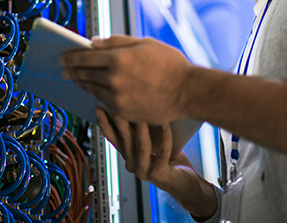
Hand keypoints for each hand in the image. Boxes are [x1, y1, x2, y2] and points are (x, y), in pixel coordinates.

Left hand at [59, 35, 193, 123]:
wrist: (188, 92)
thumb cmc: (170, 64)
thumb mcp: (144, 44)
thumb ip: (116, 42)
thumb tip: (93, 42)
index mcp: (118, 58)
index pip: (84, 57)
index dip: (70, 56)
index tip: (62, 57)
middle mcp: (114, 79)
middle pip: (85, 74)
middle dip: (72, 71)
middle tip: (64, 69)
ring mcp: (118, 98)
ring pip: (92, 90)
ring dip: (82, 84)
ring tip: (77, 80)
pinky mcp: (124, 112)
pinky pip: (105, 103)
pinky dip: (97, 96)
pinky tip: (95, 92)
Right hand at [96, 108, 217, 219]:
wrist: (186, 183)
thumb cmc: (171, 159)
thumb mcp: (154, 142)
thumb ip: (145, 131)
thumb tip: (139, 106)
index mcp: (129, 156)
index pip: (113, 138)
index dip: (105, 124)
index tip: (100, 107)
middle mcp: (132, 165)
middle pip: (125, 140)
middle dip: (121, 120)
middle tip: (119, 103)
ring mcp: (144, 172)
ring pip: (141, 146)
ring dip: (143, 127)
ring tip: (144, 110)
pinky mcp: (158, 175)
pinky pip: (162, 153)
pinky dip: (165, 138)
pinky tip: (167, 125)